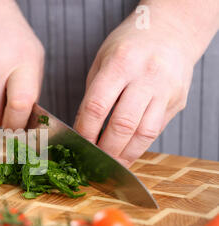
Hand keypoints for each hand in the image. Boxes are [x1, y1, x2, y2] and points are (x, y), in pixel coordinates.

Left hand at [74, 2, 215, 166]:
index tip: (78, 145)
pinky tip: (127, 152)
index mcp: (120, 64)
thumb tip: (83, 129)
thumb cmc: (129, 46)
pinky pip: (156, 130)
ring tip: (111, 165)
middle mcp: (146, 77)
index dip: (86, 131)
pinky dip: (139, 145)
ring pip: (144, 133)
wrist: (172, 31)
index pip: (97, 107)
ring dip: (125, 154)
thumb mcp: (102, 61)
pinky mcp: (177, 101)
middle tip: (94, 163)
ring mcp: (165, 90)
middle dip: (106, 150)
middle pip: (122, 124)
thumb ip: (93, 94)